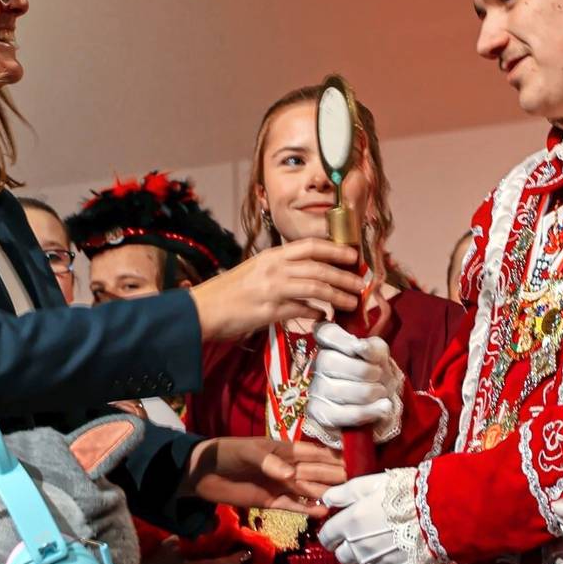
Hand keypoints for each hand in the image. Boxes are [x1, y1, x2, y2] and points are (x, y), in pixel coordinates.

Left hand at [185, 438, 343, 514]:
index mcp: (283, 449)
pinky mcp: (270, 502)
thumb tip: (291, 475)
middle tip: (356, 483)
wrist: (202, 474)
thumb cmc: (226, 453)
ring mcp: (279, 485)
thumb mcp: (247, 452)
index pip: (313, 453)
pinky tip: (323, 511)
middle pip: (315, 473)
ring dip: (324, 493)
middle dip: (334, 476)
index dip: (332, 457)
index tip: (353, 461)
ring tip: (345, 499)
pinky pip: (293, 506)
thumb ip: (268, 461)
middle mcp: (286, 467)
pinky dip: (307, 509)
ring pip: (307, 490)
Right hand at [188, 241, 362, 341]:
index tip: (352, 255)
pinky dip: (317, 313)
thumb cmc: (228, 293)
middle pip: (319, 268)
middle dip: (344, 276)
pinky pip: (301, 309)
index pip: (310, 246)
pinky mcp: (269, 310)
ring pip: (316, 288)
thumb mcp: (256, 274)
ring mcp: (272, 289)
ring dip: (338, 295)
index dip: (335, 249)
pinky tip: (325, 317)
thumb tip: (310, 285)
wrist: (201, 310)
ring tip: (352, 302)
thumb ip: (282, 274)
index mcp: (271, 256)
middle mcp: (274, 268)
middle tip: (361, 284)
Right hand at [308, 322, 404, 442]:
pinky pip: (341, 412)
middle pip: (327, 360)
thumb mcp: (381, 356)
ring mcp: (316, 389)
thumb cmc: (377, 374)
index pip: (325, 333)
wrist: (379, 404)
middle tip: (379, 375)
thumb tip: (360, 347)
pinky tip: (382, 407)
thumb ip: (373, 348)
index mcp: (332, 344)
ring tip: (382, 392)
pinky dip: (367, 411)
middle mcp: (318, 364)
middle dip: (361, 370)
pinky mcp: (319, 413)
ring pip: (335, 389)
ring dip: (367, 392)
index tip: (357, 347)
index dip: (340, 339)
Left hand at [318, 470, 444, 563]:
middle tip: (364, 537)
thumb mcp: (372, 484)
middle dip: (348, 548)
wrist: (439, 512)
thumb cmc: (405, 492)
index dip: (331, 533)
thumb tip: (325, 499)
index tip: (340, 530)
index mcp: (350, 523)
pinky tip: (395, 560)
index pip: (326, 537)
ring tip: (381, 550)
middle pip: (342, 557)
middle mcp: (359, 548)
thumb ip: (345, 492)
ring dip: (366, 563)